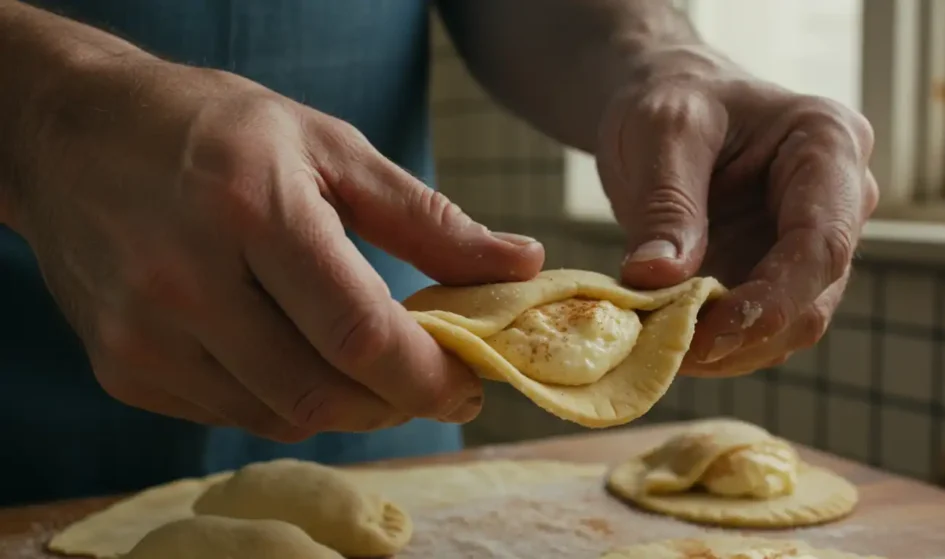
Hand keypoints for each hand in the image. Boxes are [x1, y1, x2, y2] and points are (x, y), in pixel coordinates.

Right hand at [13, 59, 542, 439]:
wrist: (72, 134)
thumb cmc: (215, 129)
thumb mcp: (331, 147)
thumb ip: (429, 219)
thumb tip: (522, 264)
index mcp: (252, 211)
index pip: (359, 332)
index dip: (428, 376)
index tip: (469, 385)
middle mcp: (186, 281)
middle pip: (322, 393)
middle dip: (395, 402)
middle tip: (431, 378)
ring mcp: (145, 334)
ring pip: (280, 417)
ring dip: (346, 405)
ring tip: (368, 362)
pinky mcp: (122, 368)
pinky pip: (232, 414)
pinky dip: (285, 399)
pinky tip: (297, 354)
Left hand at [596, 48, 876, 376]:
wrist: (671, 101)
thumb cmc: (673, 99)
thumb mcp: (661, 131)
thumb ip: (666, 203)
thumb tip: (657, 278)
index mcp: (829, 145)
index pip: (821, 242)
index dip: (771, 301)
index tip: (707, 335)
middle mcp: (842, 200)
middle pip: (813, 296)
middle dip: (744, 336)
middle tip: (669, 355)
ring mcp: (816, 243)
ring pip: (792, 325)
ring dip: (730, 351)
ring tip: (661, 352)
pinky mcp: (784, 274)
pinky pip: (763, 328)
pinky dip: (720, 346)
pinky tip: (670, 344)